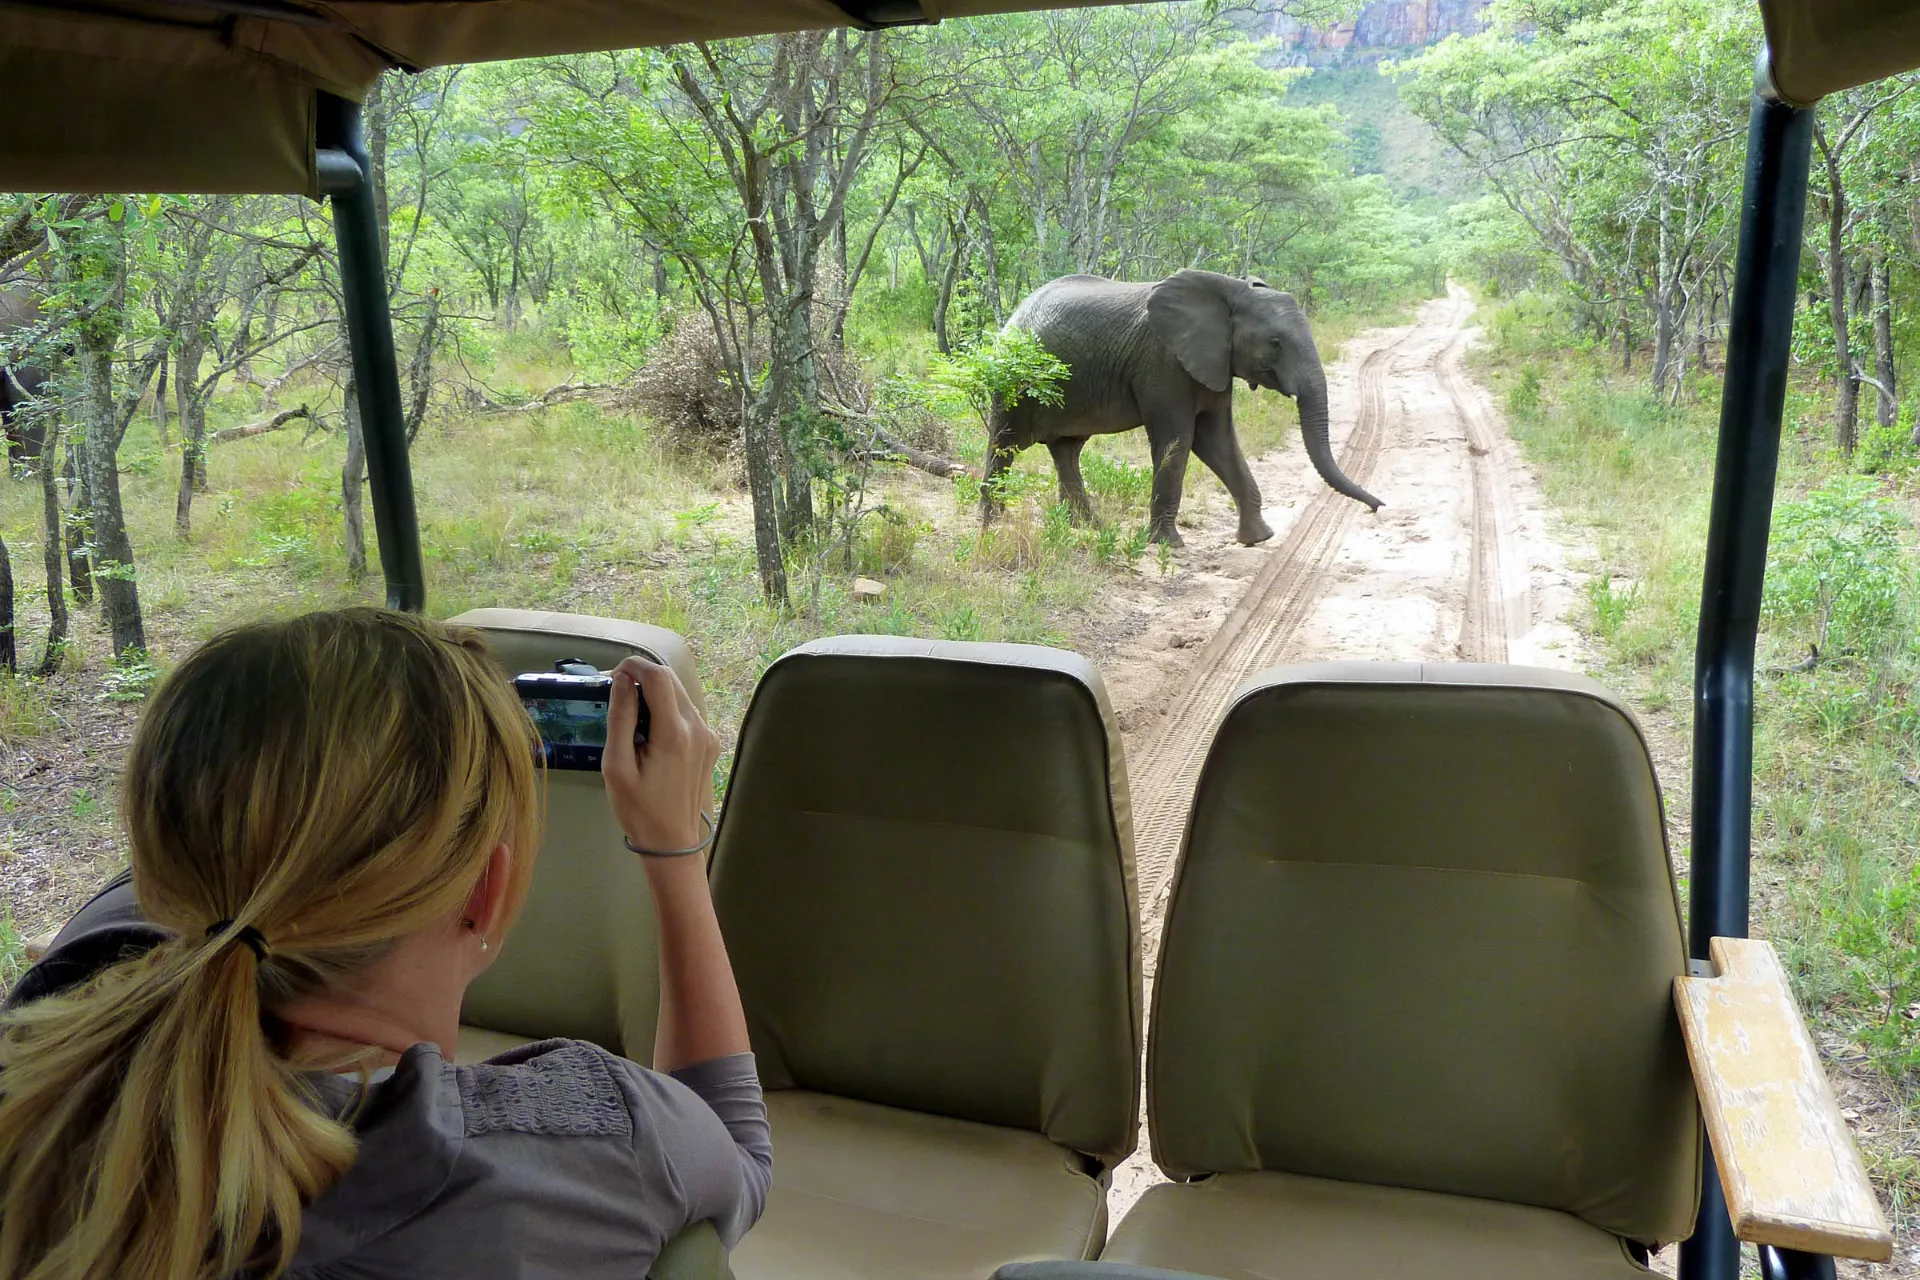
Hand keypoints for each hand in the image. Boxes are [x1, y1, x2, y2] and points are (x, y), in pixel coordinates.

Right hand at [603, 655, 718, 853]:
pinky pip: (686, 713)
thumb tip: (621, 681)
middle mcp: (698, 728)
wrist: (672, 842)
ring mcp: (708, 735)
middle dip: (642, 677)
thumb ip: (620, 718)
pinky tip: (649, 730)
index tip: (612, 676)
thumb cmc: (639, 809)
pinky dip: (666, 710)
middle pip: (670, 681)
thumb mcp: (617, 766)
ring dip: (654, 693)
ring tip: (629, 712)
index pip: (657, 677)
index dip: (633, 666)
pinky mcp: (710, 743)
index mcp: (674, 733)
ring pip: (679, 695)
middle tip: (615, 691)